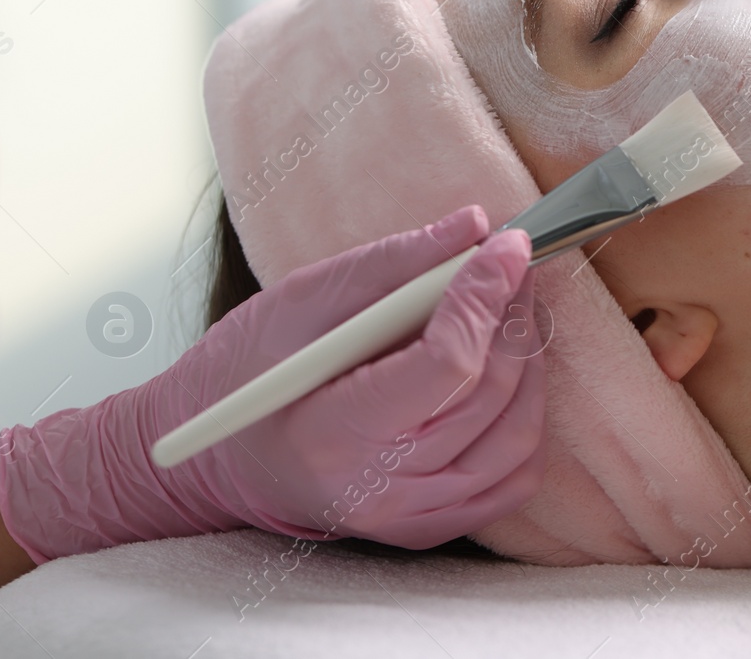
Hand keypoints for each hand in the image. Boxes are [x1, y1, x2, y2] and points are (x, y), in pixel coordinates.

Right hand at [0, 206, 545, 560]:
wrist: (222, 459)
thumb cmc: (249, 371)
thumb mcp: (303, 298)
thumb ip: (395, 262)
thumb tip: (477, 225)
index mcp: (334, 432)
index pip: (446, 364)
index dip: (485, 296)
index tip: (507, 245)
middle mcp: (381, 488)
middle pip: (488, 394)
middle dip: (511, 315)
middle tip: (511, 264)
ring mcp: (411, 517)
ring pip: (516, 436)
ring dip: (528, 363)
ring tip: (508, 311)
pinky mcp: (432, 526)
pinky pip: (513, 476)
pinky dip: (524, 416)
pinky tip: (503, 372)